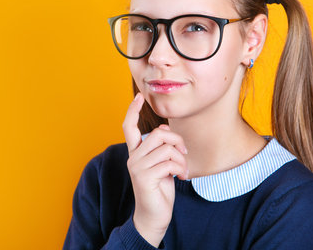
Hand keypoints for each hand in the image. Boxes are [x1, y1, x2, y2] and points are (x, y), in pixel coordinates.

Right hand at [122, 92, 188, 246]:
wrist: (154, 216)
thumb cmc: (159, 189)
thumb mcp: (162, 164)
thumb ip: (160, 147)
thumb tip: (162, 128)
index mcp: (135, 153)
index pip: (128, 127)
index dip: (133, 110)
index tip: (140, 96)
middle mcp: (133, 157)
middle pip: (158, 133)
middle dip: (178, 141)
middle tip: (184, 155)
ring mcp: (137, 167)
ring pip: (166, 147)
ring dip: (181, 159)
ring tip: (183, 170)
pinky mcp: (144, 177)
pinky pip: (169, 162)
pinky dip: (180, 168)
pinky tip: (181, 177)